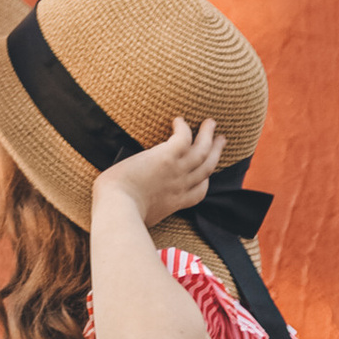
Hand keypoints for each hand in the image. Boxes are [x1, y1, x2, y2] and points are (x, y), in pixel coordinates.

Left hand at [96, 116, 223, 228]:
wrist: (118, 208)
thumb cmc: (121, 214)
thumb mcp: (142, 218)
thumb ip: (146, 210)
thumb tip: (135, 207)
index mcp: (176, 202)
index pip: (199, 191)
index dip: (206, 179)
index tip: (208, 171)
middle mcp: (181, 186)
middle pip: (207, 167)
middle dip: (216, 152)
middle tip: (221, 139)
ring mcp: (176, 171)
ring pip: (201, 151)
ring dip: (208, 135)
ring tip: (211, 122)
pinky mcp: (166, 157)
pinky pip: (183, 138)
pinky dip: (184, 128)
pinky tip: (179, 120)